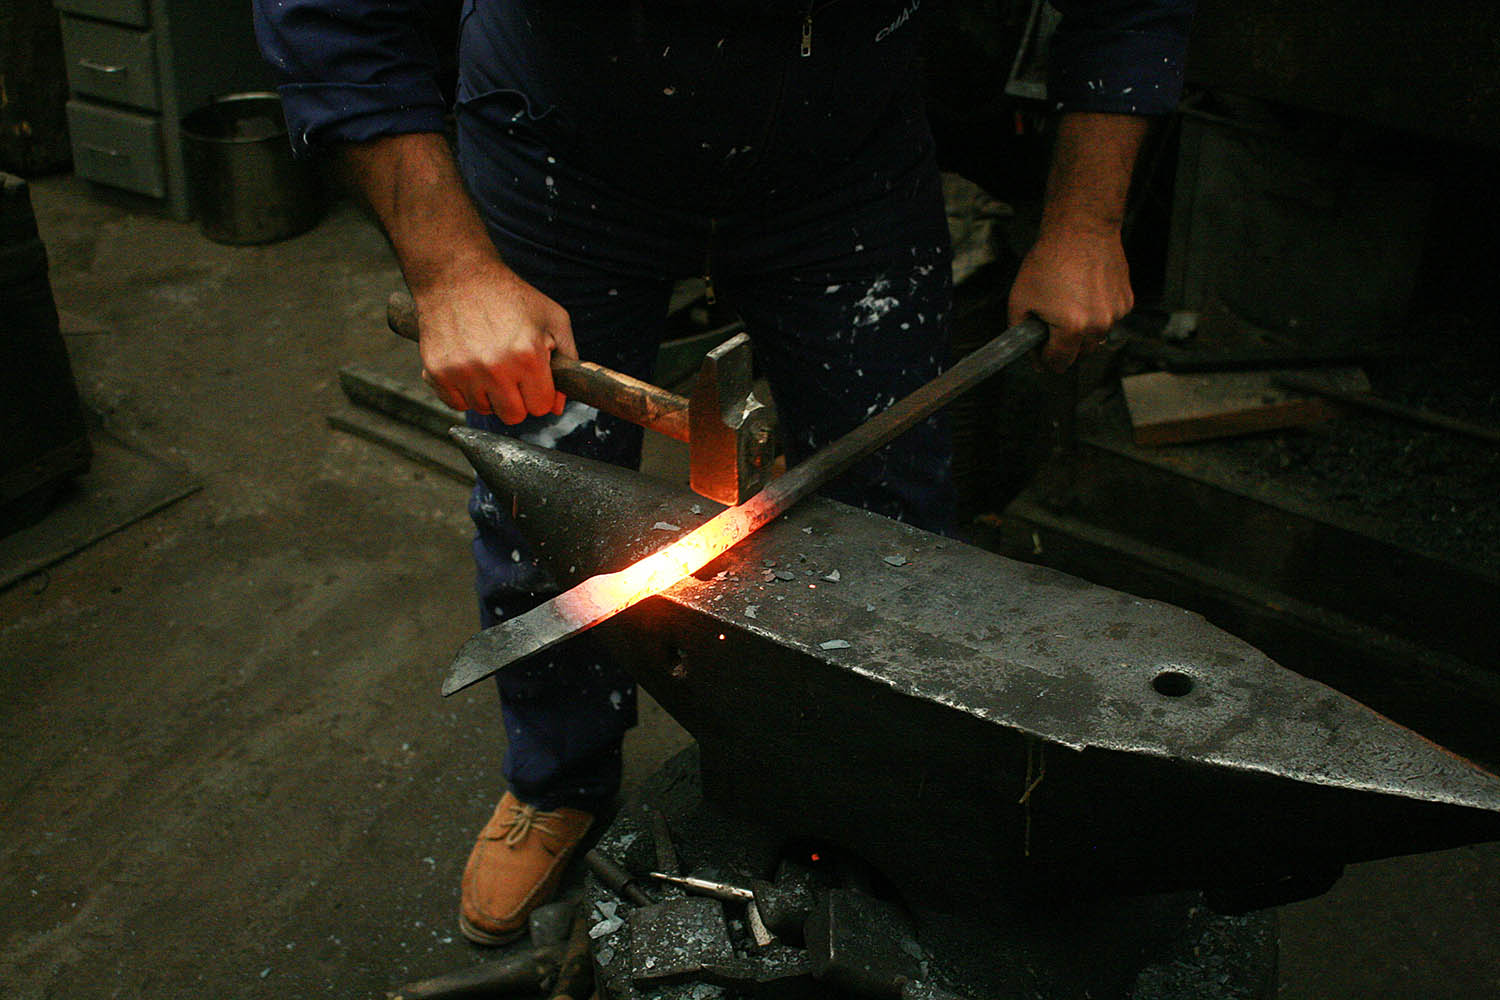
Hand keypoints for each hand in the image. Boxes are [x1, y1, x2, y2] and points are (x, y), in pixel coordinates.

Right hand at [415, 263, 577, 423]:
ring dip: (488, 394)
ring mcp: (463, 372)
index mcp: (528, 356)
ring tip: (487, 362)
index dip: (540, 394)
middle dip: (517, 399)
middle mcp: (495, 368)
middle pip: (513, 416)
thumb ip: (568, 361)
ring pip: (484, 410)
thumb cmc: (508, 295)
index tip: (533, 379)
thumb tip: (557, 405)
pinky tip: (468, 366)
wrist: (457, 275)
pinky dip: (463, 391)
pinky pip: (456, 404)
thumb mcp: (553, 318)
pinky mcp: (437, 372)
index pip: (541, 407)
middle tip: (511, 373)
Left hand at [1007, 222, 1132, 372]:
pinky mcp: (1126, 301)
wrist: (1080, 230)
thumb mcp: (1019, 300)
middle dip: (1064, 344)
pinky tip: (1086, 293)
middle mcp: (1098, 325)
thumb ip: (1021, 333)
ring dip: (1083, 330)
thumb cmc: (1050, 260)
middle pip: (1080, 354)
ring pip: (1096, 338)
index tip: (1040, 348)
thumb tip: (1030, 353)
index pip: (1059, 363)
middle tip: (1052, 320)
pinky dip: (1097, 313)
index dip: (1044, 359)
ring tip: (1069, 303)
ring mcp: (1116, 313)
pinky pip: (1109, 319)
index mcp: (1072, 328)